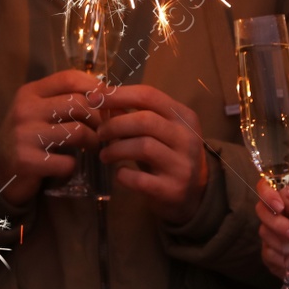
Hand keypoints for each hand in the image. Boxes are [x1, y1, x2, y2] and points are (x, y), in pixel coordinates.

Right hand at [0, 71, 106, 206]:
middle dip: (100, 118)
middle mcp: (25, 110)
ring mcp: (25, 135)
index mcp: (30, 92)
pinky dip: (74, 165)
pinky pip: (67, 162)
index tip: (108, 102)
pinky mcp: (26, 161)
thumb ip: (63, 99)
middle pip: (78, 104)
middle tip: (105, 130)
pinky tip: (69, 166)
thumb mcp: (37, 110)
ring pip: (77, 132)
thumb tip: (106, 95)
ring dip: (92, 142)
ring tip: (92, 147)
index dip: (96, 88)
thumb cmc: (26, 136)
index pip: (69, 78)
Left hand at [97, 84, 208, 224]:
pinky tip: (120, 173)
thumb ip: (133, 115)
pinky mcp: (173, 190)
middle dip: (115, 125)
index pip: (149, 95)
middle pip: (145, 120)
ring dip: (116, 149)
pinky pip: (140, 179)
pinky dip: (123, 175)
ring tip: (105, 155)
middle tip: (100, 134)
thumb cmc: (168, 154)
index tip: (94, 98)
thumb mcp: (158, 131)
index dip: (118, 95)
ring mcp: (182, 165)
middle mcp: (187, 138)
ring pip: (143, 147)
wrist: (195, 193)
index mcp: (183, 116)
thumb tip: (101, 100)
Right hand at [256, 179, 288, 288]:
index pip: (268, 187)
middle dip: (278, 224)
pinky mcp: (273, 257)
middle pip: (262, 210)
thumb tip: (284, 190)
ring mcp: (275, 236)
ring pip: (264, 233)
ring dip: (287, 246)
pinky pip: (268, 254)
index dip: (268, 194)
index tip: (280, 207)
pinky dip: (286, 259)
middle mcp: (281, 215)